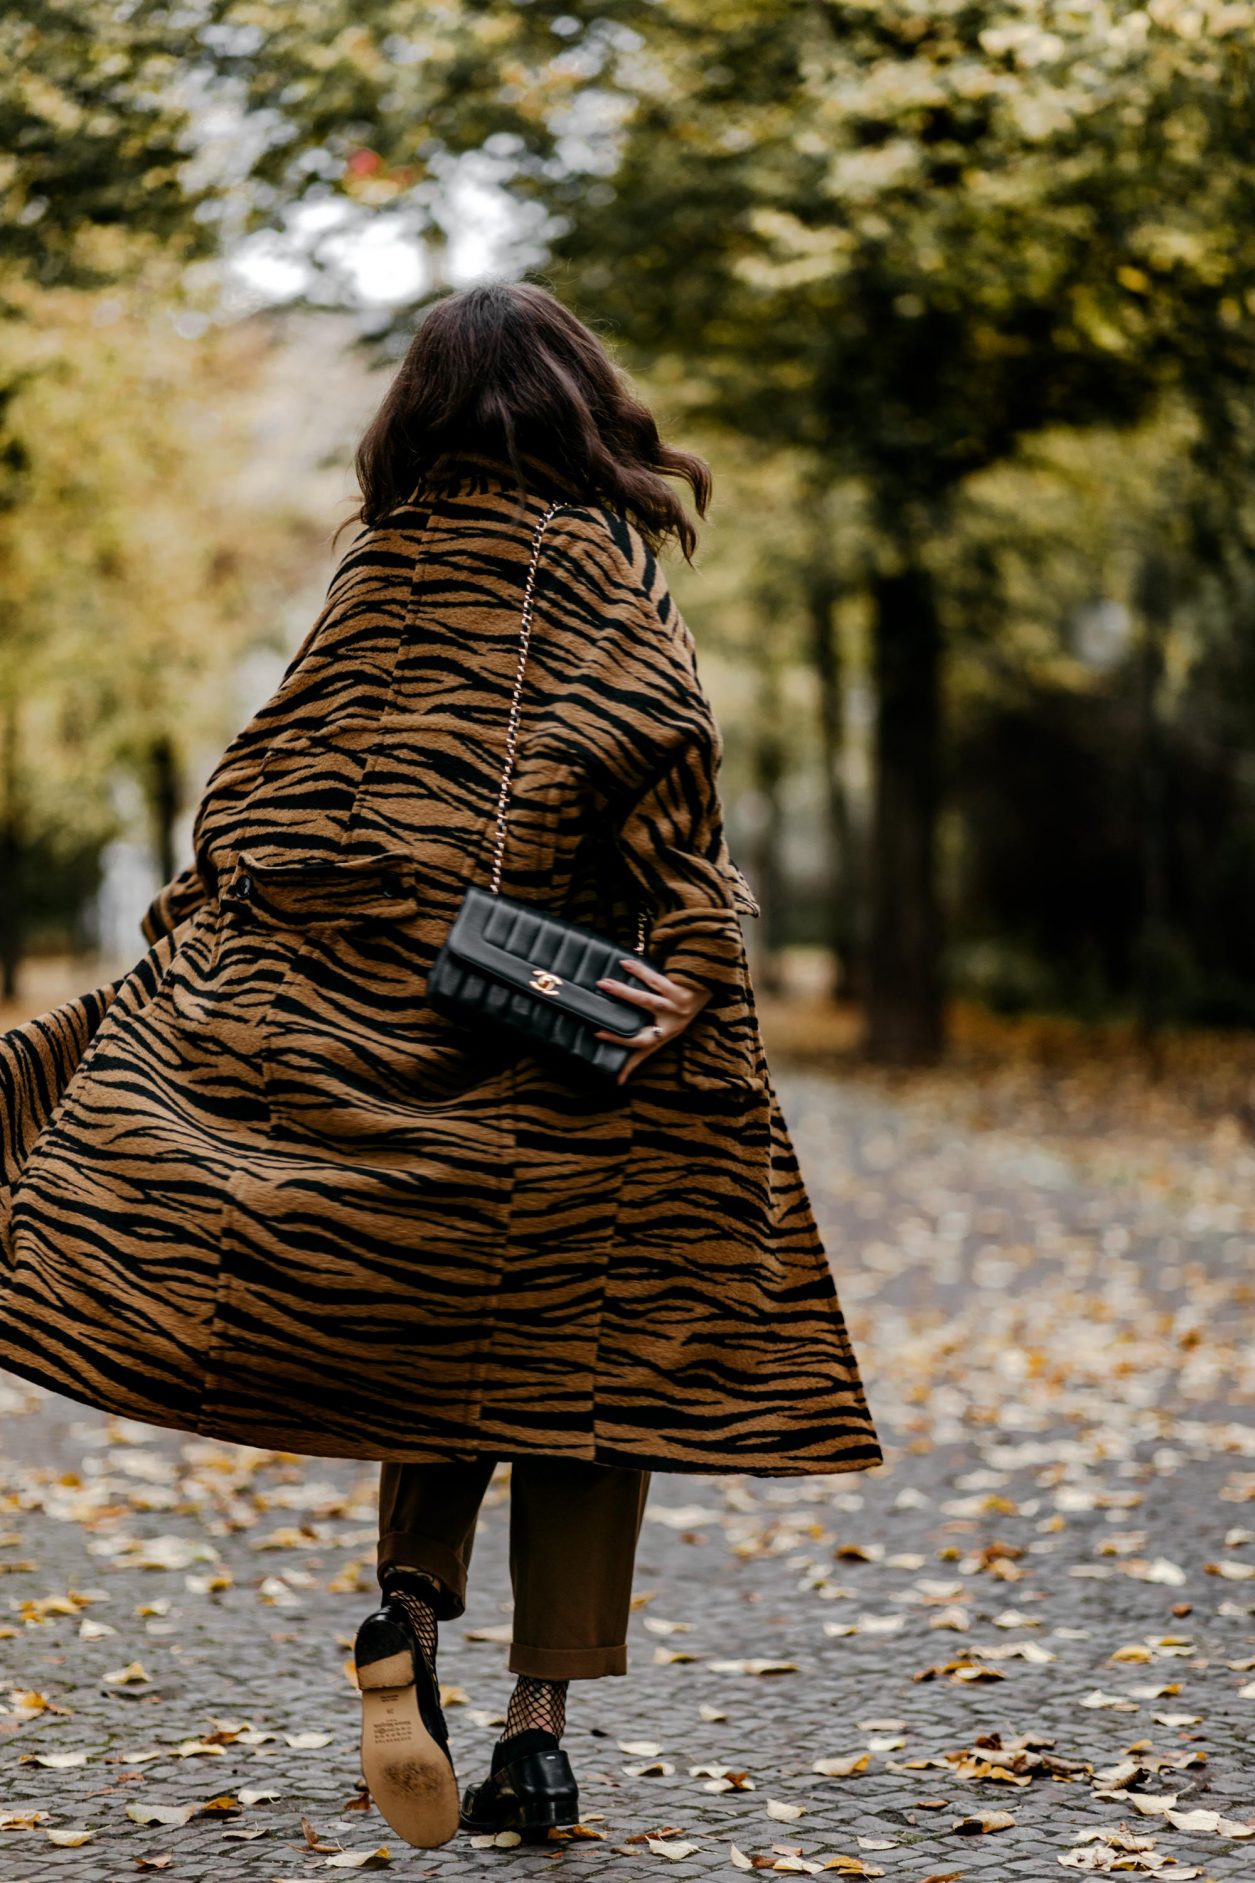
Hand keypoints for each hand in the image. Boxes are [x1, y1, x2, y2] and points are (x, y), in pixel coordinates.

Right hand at [594, 956, 711, 1085]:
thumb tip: (630, 1040)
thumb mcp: (672, 1020)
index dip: (630, 1063)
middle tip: (597, 1033)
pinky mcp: (680, 990)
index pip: (645, 1053)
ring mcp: (676, 1007)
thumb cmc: (686, 1002)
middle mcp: (672, 1024)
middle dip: (619, 1037)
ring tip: (604, 985)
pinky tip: (625, 964)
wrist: (713, 983)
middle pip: (642, 1035)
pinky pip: (655, 979)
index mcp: (668, 1034)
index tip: (613, 1072)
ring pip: (645, 1001)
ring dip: (623, 993)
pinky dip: (639, 971)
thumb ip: (652, 1029)